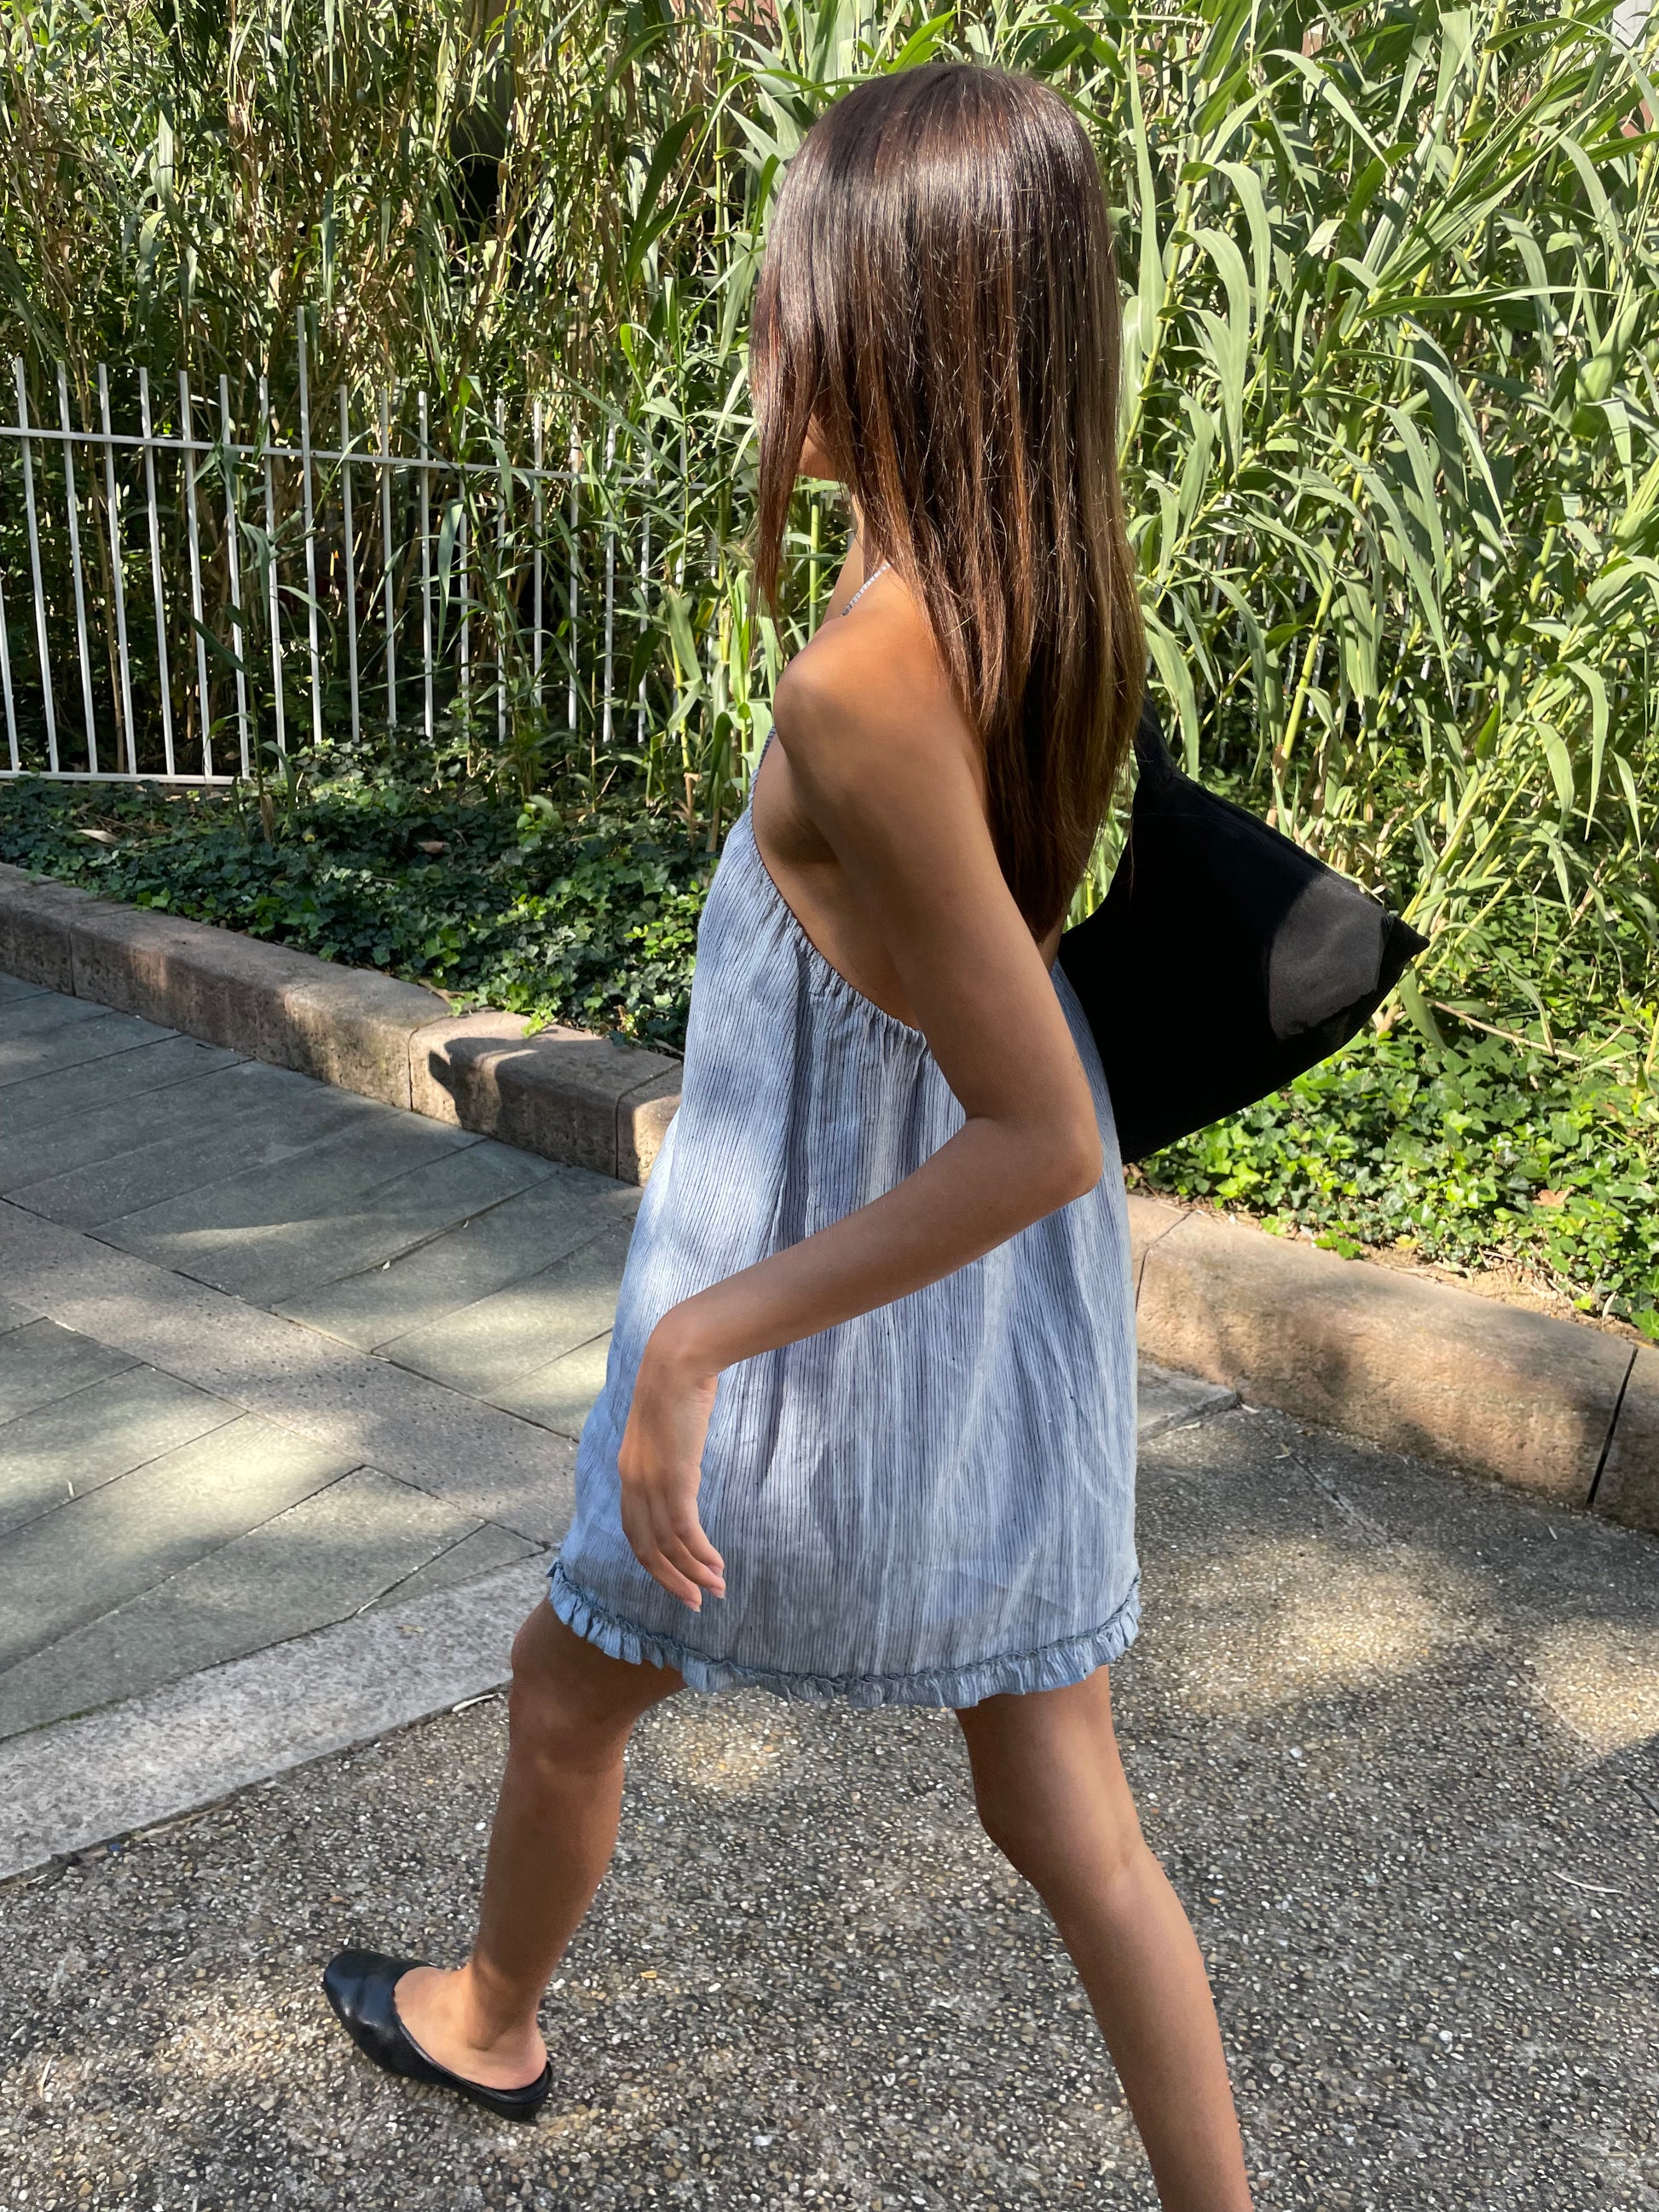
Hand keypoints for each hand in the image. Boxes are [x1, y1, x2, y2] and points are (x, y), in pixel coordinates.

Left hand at [617, 1320, 725, 1609]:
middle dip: (671, 1580)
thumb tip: (687, 1474)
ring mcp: (651, 1482)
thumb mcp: (668, 1432)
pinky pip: (685, 1529)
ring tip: (716, 1589)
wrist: (677, 1361)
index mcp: (629, 1474)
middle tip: (695, 1603)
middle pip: (646, 1549)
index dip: (656, 1564)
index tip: (678, 1581)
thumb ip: (671, 1457)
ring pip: (667, 1545)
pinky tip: (716, 1565)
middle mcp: (633, 1483)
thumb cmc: (679, 1389)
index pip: (635, 1533)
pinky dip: (699, 1553)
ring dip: (692, 1572)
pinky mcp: (674, 1477)